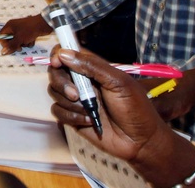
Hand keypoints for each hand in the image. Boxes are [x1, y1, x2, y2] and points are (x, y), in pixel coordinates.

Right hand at [0, 14, 50, 54]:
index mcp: (9, 26)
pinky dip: (28, 42)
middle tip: (20, 48)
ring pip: (18, 41)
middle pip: (10, 39)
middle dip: (15, 45)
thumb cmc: (29, 30)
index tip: (9, 48)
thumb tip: (2, 52)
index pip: (1, 35)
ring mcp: (21, 30)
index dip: (4, 43)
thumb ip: (11, 46)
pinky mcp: (28, 32)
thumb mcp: (19, 39)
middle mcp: (14, 27)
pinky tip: (33, 40)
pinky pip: (25, 40)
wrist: (43, 24)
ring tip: (28, 42)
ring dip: (23, 44)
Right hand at [47, 47, 194, 184]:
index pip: (68, 53)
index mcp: (93, 69)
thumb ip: (92, 66)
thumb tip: (64, 54)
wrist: (140, 141)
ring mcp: (76, 100)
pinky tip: (89, 121)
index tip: (57, 62)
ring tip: (90, 111)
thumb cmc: (135, 108)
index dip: (59, 54)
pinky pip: (57, 112)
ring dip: (71, 103)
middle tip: (76, 94)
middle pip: (55, 73)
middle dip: (62, 83)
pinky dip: (71, 116)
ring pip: (54, 92)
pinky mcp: (73, 117)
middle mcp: (82, 82)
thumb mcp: (118, 82)